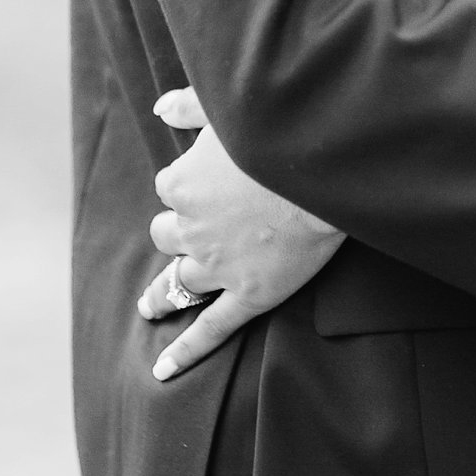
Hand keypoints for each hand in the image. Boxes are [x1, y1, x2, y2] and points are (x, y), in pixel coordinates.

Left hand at [138, 86, 344, 380]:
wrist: (324, 164)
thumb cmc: (277, 128)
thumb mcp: (227, 107)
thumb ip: (190, 105)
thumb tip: (160, 107)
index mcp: (183, 184)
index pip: (172, 186)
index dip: (190, 183)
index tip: (211, 178)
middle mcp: (192, 228)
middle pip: (168, 234)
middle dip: (177, 232)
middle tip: (189, 232)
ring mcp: (219, 266)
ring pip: (178, 281)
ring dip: (162, 293)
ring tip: (151, 305)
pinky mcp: (250, 294)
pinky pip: (211, 329)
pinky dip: (186, 351)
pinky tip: (164, 370)